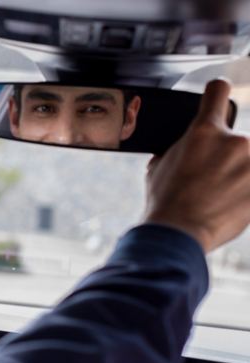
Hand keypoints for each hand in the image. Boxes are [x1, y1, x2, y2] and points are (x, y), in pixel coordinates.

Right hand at [145, 79, 249, 252]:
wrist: (179, 234)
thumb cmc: (166, 202)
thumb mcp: (159, 168)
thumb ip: (178, 149)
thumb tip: (182, 149)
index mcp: (203, 131)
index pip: (218, 91)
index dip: (217, 92)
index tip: (218, 94)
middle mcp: (235, 141)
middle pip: (236, 140)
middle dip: (226, 158)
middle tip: (209, 181)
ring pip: (246, 164)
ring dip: (238, 176)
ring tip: (220, 199)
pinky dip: (243, 191)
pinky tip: (232, 204)